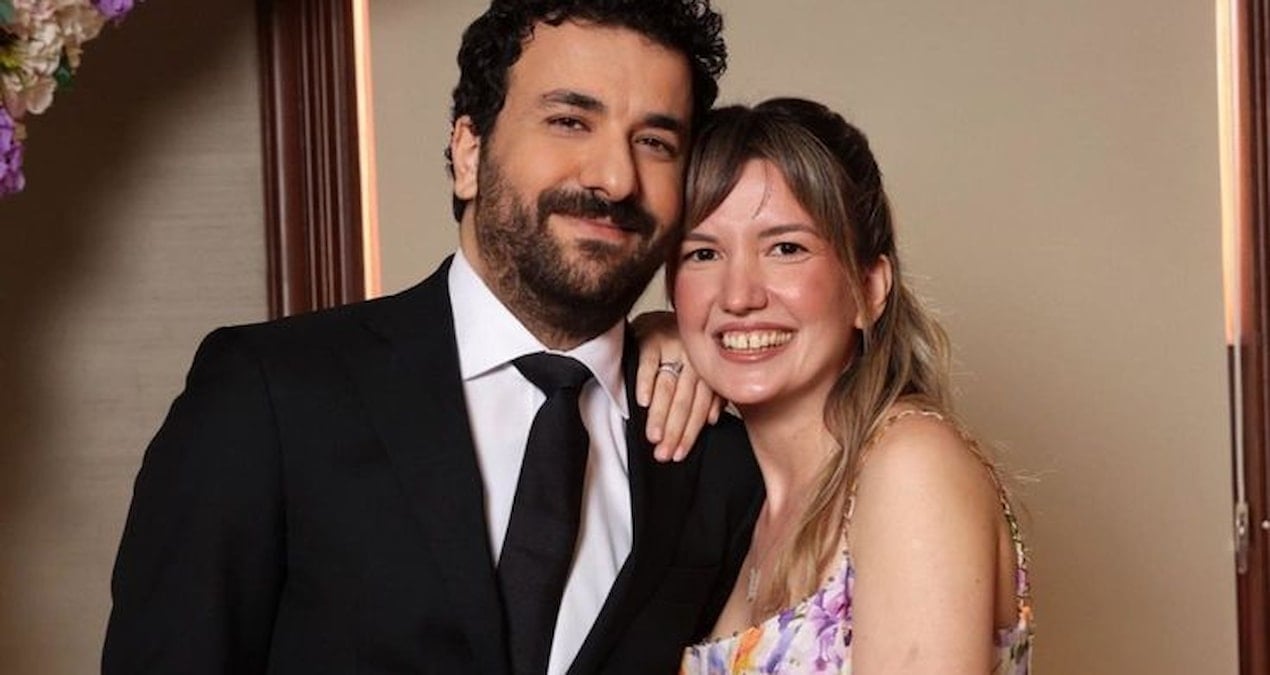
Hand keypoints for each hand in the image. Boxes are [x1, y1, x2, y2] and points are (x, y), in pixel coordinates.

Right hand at [630, 310, 722, 461]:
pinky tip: (642, 402)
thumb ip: (708, 393)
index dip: (690, 432)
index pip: (699, 406)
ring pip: (667, 386)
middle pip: (684, 401)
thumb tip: (712, 420)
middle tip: (664, 453)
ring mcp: (673, 347)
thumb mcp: (697, 368)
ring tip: (653, 437)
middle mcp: (692, 358)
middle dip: (674, 430)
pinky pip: (648, 361)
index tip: (679, 454)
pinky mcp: (651, 337)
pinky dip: (645, 382)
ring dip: (660, 414)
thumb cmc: (679, 348)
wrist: (659, 314)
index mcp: (705, 369)